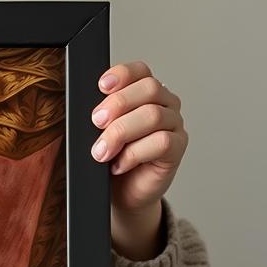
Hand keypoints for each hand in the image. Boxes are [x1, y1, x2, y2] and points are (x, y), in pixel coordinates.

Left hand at [91, 61, 188, 256]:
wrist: (122, 195)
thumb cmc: (111, 161)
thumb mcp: (100, 135)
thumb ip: (100, 118)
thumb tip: (90, 113)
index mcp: (145, 93)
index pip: (140, 71)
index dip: (122, 74)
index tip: (101, 86)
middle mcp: (164, 104)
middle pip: (148, 89)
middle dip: (118, 104)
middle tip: (96, 123)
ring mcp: (174, 125)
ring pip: (153, 115)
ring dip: (121, 132)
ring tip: (101, 152)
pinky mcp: (176, 149)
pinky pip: (161, 142)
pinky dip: (134, 153)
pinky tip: (119, 165)